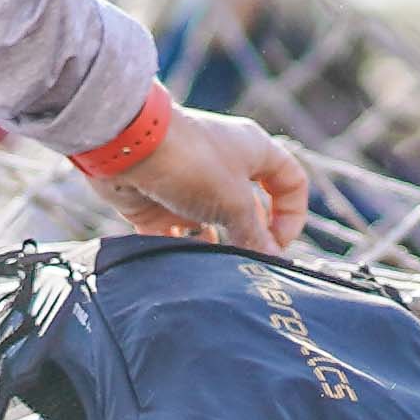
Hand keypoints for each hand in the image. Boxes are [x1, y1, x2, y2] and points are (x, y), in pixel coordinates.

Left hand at [107, 104, 308, 252]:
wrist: (127, 148)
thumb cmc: (192, 163)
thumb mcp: (234, 202)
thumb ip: (255, 234)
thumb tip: (271, 258)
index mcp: (253, 152)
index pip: (290, 182)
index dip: (292, 215)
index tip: (278, 243)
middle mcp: (224, 166)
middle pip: (250, 208)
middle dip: (251, 237)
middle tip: (248, 264)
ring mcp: (190, 186)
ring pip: (213, 224)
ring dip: (217, 248)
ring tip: (217, 271)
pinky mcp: (160, 204)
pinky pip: (177, 235)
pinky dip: (182, 251)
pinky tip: (184, 267)